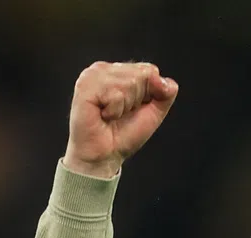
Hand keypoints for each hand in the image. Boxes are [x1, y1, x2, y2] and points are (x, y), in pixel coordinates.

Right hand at [62, 61, 178, 178]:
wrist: (104, 155)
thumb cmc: (123, 134)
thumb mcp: (154, 112)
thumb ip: (166, 94)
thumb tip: (163, 80)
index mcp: (119, 71)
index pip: (150, 70)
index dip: (148, 95)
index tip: (133, 108)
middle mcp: (105, 69)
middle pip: (141, 75)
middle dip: (136, 100)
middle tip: (120, 114)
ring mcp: (92, 75)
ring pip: (129, 83)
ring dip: (124, 107)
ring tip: (111, 115)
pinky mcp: (85, 86)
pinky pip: (115, 94)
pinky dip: (114, 111)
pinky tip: (103, 115)